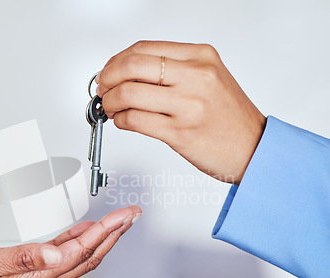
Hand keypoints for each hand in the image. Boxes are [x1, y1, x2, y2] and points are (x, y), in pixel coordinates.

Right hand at [0, 206, 141, 277]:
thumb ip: (24, 257)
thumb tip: (57, 254)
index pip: (81, 252)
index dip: (105, 232)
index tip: (123, 216)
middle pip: (88, 255)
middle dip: (113, 234)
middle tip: (131, 216)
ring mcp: (36, 277)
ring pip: (79, 256)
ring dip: (101, 238)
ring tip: (117, 222)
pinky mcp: (28, 270)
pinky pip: (63, 255)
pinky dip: (79, 241)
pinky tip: (83, 232)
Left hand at [96, 40, 265, 183]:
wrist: (254, 148)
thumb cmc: (230, 117)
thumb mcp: (209, 78)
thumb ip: (173, 70)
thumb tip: (129, 72)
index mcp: (201, 57)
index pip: (144, 49)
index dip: (117, 60)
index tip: (108, 71)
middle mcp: (196, 76)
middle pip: (131, 66)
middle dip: (107, 78)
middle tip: (103, 89)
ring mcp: (188, 105)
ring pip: (128, 93)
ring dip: (109, 102)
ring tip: (110, 107)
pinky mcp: (180, 133)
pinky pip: (135, 121)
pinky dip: (121, 120)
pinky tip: (123, 121)